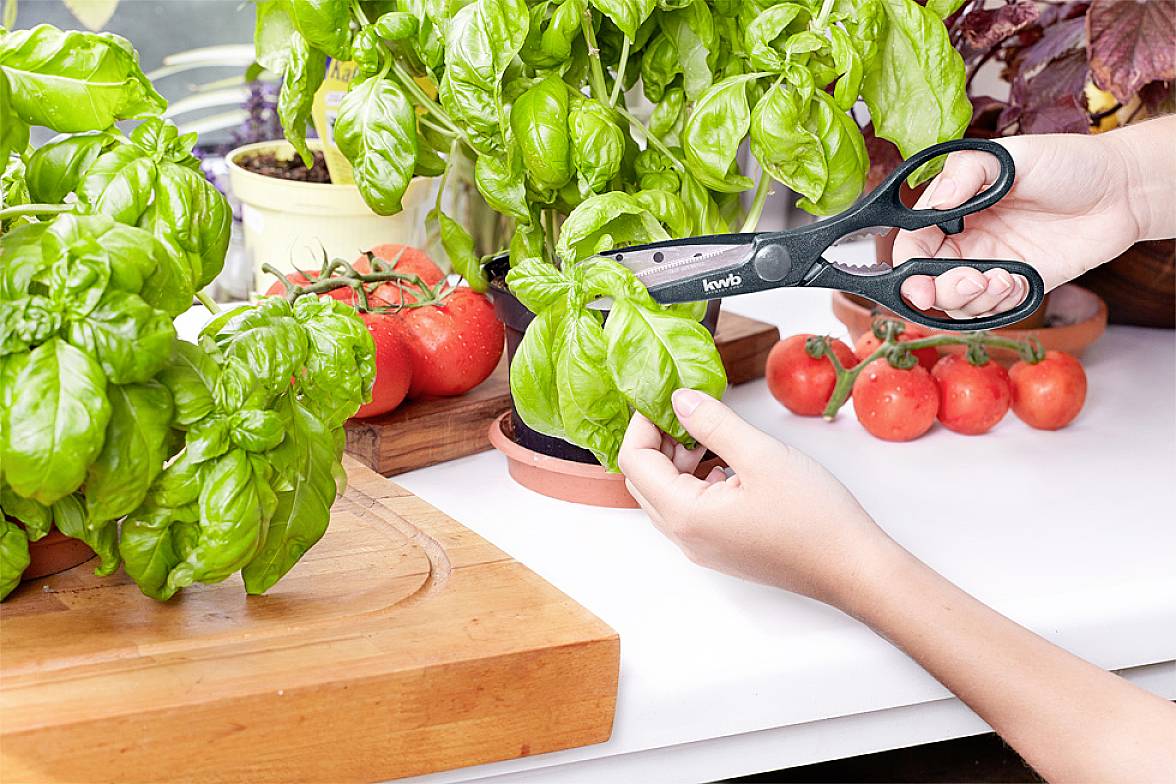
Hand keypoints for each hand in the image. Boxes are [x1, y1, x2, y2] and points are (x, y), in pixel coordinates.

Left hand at [618, 388, 891, 602]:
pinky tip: (727, 464)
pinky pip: (689, 510)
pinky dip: (695, 481)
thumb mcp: (761, 455)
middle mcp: (686, 538)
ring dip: (676, 462)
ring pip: (664, 496)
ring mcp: (702, 548)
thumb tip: (679, 400)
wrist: (853, 568)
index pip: (634, 463)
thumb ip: (713, 423)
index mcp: (686, 516)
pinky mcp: (721, 549)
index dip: (643, 425)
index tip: (664, 398)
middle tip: (688, 414)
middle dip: (657, 442)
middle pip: (643, 482)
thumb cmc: (814, 517)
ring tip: (710, 436)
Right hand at [894, 132, 1142, 318]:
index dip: (907, 265)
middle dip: (940, 291)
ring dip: (972, 301)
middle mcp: (964, 240)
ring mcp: (988, 265)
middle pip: (925, 282)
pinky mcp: (1016, 286)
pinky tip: (1019, 282)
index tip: (919, 278)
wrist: (1123, 191)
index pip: (911, 243)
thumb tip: (935, 202)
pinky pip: (990, 312)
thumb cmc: (1070, 163)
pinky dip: (999, 306)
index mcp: (953, 209)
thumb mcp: (1013, 154)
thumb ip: (966, 171)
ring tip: (1004, 280)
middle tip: (970, 282)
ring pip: (954, 304)